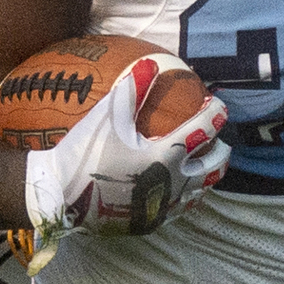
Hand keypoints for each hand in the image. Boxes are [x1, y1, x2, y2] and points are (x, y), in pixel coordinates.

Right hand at [20, 54, 229, 257]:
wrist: (61, 197)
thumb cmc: (85, 154)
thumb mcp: (107, 117)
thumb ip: (133, 89)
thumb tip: (152, 62)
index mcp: (166, 154)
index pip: (204, 128)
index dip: (216, 113)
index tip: (216, 104)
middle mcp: (173, 182)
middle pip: (214, 164)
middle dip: (221, 148)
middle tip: (218, 139)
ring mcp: (165, 206)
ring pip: (202, 190)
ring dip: (208, 174)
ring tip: (204, 164)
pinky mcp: (153, 222)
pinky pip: (181, 209)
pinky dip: (188, 196)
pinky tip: (182, 191)